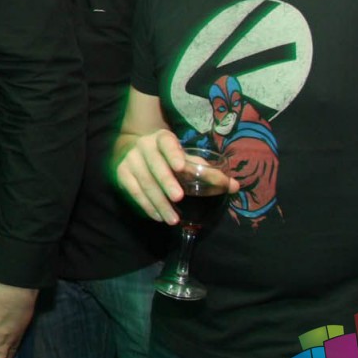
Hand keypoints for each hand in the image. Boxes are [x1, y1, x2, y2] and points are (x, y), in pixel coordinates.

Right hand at [113, 130, 238, 224]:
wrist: (134, 151)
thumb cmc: (167, 157)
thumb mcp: (185, 158)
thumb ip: (208, 171)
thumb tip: (234, 186)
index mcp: (162, 138)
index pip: (167, 143)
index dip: (173, 153)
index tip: (181, 166)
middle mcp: (144, 146)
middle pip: (155, 165)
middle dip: (166, 182)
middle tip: (179, 198)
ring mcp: (131, 160)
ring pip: (144, 182)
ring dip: (158, 202)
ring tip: (173, 219)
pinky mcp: (122, 174)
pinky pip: (134, 192)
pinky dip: (146, 206)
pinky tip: (158, 217)